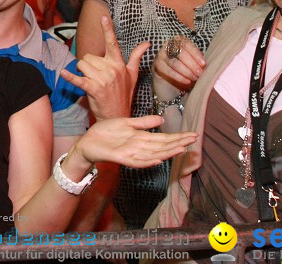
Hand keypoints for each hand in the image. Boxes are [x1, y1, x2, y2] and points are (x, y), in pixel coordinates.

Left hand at [61, 16, 141, 119]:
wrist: (118, 116)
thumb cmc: (124, 95)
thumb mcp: (132, 75)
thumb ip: (136, 57)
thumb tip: (146, 43)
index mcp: (119, 64)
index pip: (112, 43)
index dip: (107, 29)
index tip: (102, 17)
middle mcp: (111, 69)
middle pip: (89, 56)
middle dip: (88, 65)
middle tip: (95, 77)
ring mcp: (102, 79)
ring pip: (82, 64)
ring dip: (82, 72)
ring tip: (91, 81)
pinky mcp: (93, 89)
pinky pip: (78, 79)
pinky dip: (69, 77)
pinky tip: (63, 73)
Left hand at [73, 116, 196, 168]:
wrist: (88, 142)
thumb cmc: (106, 133)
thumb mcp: (127, 123)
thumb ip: (144, 122)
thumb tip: (162, 119)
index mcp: (141, 138)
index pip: (164, 138)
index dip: (178, 137)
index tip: (193, 134)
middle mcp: (139, 147)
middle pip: (162, 146)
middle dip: (178, 143)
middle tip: (193, 140)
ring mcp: (131, 153)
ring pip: (153, 154)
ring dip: (167, 152)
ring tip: (181, 148)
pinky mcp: (120, 157)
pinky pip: (136, 161)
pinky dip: (147, 161)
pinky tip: (158, 159)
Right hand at [153, 35, 205, 94]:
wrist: (169, 76)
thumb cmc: (184, 65)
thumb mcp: (191, 60)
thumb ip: (197, 60)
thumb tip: (204, 66)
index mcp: (178, 40)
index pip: (188, 45)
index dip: (196, 54)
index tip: (203, 64)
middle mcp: (168, 44)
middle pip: (181, 54)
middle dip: (192, 64)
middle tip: (200, 73)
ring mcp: (161, 54)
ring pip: (175, 63)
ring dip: (187, 72)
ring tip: (195, 78)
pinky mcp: (157, 65)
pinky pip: (169, 71)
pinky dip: (179, 77)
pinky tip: (187, 81)